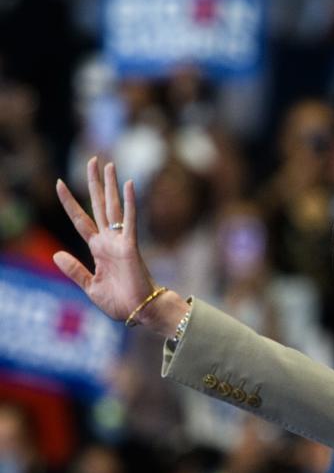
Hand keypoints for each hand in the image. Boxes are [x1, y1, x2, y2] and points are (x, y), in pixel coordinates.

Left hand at [53, 157, 156, 321]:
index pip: (80, 220)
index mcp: (97, 249)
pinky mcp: (131, 245)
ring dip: (110, 186)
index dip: (69, 202)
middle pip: (98, 205)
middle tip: (93, 160)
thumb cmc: (119, 301)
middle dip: (94, 183)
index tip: (59, 183)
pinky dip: (130, 202)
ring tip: (108, 164)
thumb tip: (55, 254)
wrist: (139, 311)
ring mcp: (120, 241)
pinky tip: (130, 184)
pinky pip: (130, 219)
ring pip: (113, 207)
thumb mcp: (89, 286)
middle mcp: (108, 240)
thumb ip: (74, 270)